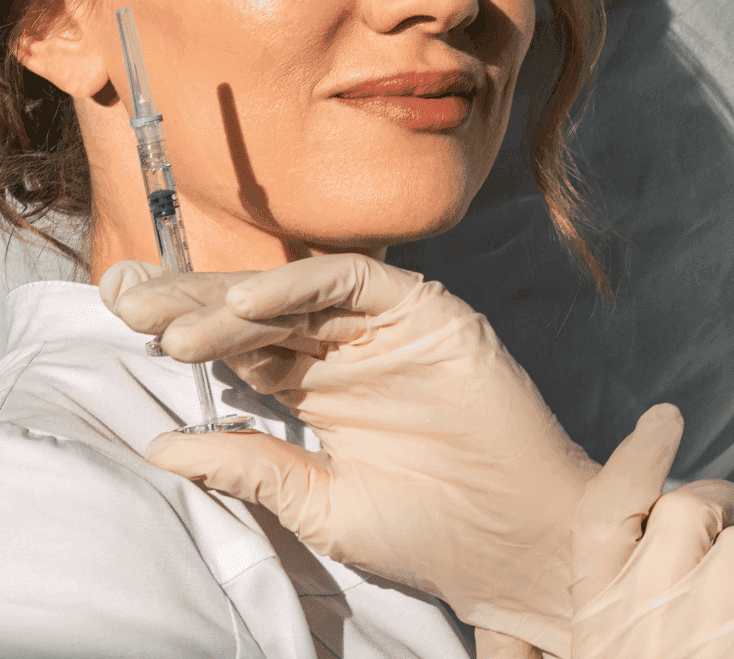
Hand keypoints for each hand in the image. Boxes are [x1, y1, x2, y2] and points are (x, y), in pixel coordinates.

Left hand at [101, 255, 599, 657]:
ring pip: (299, 293)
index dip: (184, 330)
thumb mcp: (319, 505)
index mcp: (319, 393)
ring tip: (172, 323)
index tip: (124, 322)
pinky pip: (359, 283)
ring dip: (233, 301)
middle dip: (192, 303)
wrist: (514, 545)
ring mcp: (389, 331)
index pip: (240, 347)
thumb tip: (161, 443)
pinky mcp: (430, 316)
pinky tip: (247, 306)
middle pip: (260, 312)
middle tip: (127, 302)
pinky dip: (303, 285)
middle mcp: (348, 353)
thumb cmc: (428, 533)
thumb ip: (250, 466)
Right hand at [477, 404, 733, 658]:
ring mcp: (712, 619)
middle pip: (692, 509)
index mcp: (601, 618)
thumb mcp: (615, 652)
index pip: (603, 515)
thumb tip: (590, 601)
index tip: (665, 420)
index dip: (636, 460)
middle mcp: (649, 607)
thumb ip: (605, 625)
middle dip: (727, 512)